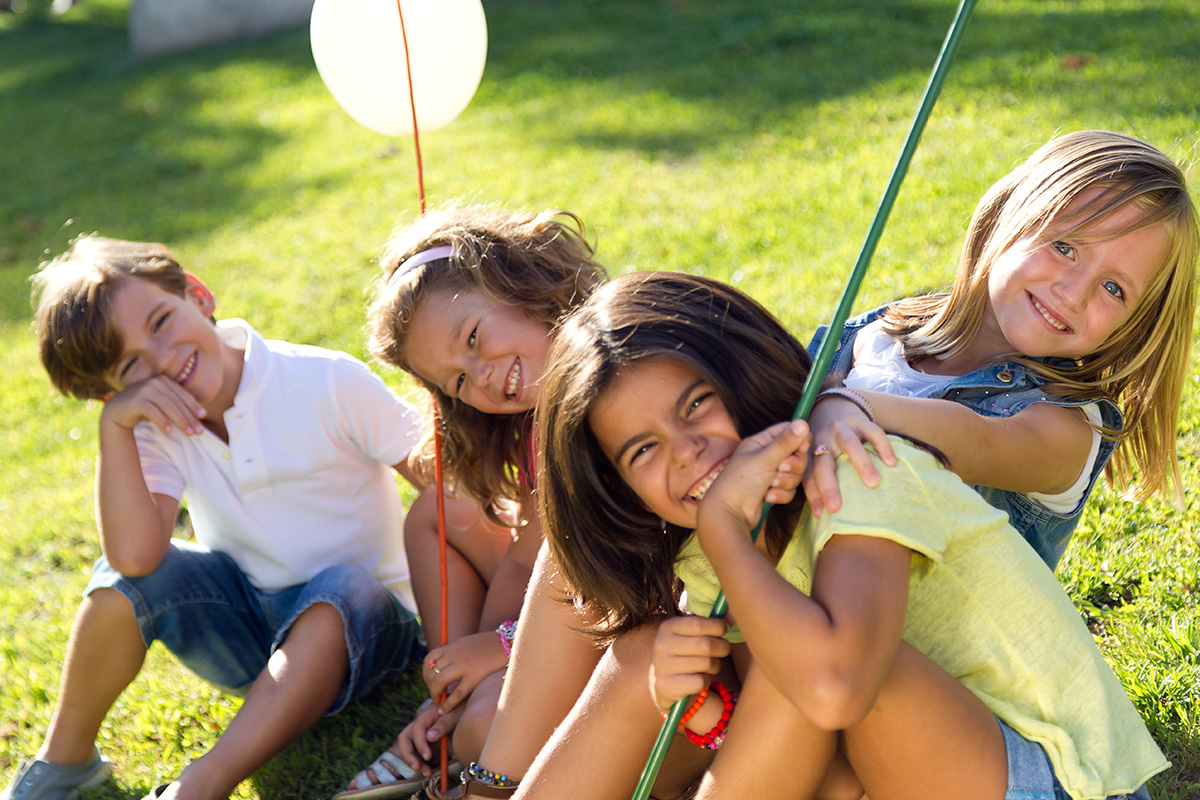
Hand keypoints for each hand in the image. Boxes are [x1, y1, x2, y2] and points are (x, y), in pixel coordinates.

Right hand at [101, 374, 206, 434]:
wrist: (117, 410)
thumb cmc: (145, 408)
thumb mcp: (162, 404)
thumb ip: (177, 404)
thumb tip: (200, 414)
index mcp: (164, 380)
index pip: (183, 395)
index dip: (194, 406)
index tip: (203, 417)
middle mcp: (156, 382)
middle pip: (177, 402)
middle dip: (190, 417)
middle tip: (199, 431)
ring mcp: (145, 390)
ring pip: (168, 406)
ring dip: (180, 421)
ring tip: (188, 433)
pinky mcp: (136, 400)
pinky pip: (152, 411)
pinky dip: (162, 421)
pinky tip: (169, 431)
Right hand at [395, 700, 464, 775]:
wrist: (463, 709)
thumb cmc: (460, 709)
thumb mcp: (455, 714)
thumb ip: (443, 725)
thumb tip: (429, 737)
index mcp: (427, 715)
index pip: (416, 730)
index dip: (420, 744)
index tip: (428, 757)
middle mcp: (419, 724)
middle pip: (405, 739)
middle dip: (409, 755)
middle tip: (419, 768)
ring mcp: (421, 734)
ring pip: (409, 748)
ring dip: (414, 762)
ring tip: (427, 773)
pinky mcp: (425, 743)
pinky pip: (417, 754)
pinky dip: (421, 763)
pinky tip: (430, 770)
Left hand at [422, 631, 506, 714]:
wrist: (508, 644)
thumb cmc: (488, 646)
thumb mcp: (467, 643)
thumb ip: (453, 654)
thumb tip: (441, 666)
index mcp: (453, 646)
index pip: (429, 660)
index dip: (426, 673)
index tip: (430, 681)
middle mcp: (455, 655)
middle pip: (432, 672)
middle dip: (429, 686)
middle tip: (435, 694)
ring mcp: (464, 666)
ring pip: (439, 682)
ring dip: (435, 694)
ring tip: (438, 701)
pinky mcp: (475, 677)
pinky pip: (455, 694)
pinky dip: (447, 704)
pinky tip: (444, 710)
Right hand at [650, 616, 730, 710]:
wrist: (661, 683)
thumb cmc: (684, 653)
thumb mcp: (691, 633)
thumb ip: (710, 622)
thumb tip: (733, 614)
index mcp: (668, 627)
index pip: (699, 624)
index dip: (718, 626)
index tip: (724, 629)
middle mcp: (662, 645)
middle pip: (706, 645)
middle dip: (722, 647)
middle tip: (723, 649)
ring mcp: (662, 666)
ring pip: (706, 664)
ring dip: (715, 665)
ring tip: (709, 665)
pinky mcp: (665, 686)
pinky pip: (700, 682)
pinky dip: (706, 681)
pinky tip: (699, 679)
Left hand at [697, 419, 808, 541]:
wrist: (730, 513)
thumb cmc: (741, 482)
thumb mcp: (765, 459)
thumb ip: (786, 442)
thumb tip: (803, 422)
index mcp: (760, 442)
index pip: (788, 431)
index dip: (799, 439)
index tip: (802, 448)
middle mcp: (766, 456)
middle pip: (796, 454)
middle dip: (792, 465)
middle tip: (780, 469)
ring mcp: (770, 474)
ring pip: (795, 474)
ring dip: (785, 481)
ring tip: (769, 485)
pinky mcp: (773, 490)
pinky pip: (790, 489)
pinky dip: (780, 494)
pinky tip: (767, 497)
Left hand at [804, 397, 896, 516]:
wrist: (830, 405)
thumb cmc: (822, 442)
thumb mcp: (813, 456)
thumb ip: (815, 480)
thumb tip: (817, 517)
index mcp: (809, 452)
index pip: (808, 476)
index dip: (812, 495)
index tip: (819, 515)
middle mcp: (822, 440)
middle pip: (823, 463)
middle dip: (828, 486)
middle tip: (835, 507)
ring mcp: (841, 429)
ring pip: (849, 444)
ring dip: (861, 464)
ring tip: (874, 484)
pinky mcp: (860, 421)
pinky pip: (874, 431)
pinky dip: (883, 446)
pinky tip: (892, 463)